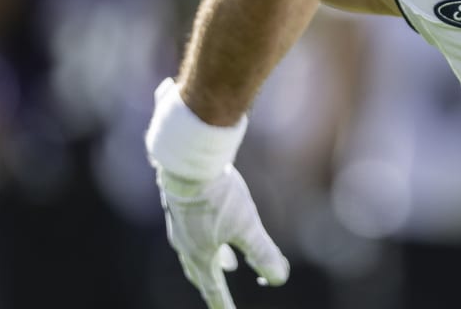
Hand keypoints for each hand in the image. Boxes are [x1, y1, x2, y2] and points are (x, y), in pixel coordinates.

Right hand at [155, 165, 289, 307]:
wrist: (188, 164)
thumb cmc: (218, 197)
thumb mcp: (247, 226)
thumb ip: (263, 253)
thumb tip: (279, 278)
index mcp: (199, 256)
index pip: (212, 288)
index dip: (222, 303)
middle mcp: (185, 244)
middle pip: (199, 273)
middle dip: (212, 285)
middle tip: (220, 296)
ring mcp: (181, 225)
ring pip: (197, 251)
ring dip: (214, 261)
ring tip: (229, 264)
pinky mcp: (183, 207)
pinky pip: (196, 231)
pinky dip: (210, 239)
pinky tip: (217, 226)